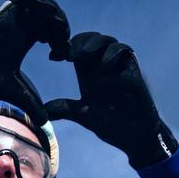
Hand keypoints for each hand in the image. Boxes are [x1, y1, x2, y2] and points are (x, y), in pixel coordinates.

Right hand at [0, 0, 69, 124]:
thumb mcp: (13, 91)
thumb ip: (30, 103)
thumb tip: (44, 122)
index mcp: (24, 39)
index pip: (51, 32)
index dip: (61, 41)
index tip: (59, 58)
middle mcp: (20, 26)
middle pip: (50, 17)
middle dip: (62, 28)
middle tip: (61, 46)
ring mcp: (12, 18)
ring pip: (42, 5)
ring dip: (53, 14)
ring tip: (59, 31)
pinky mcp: (3, 14)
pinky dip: (40, 3)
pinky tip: (48, 18)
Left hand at [46, 32, 177, 167]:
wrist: (136, 137)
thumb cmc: (113, 126)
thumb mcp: (84, 115)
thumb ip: (66, 109)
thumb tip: (42, 110)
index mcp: (88, 74)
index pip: (75, 50)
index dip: (63, 48)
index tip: (52, 57)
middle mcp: (102, 67)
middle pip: (89, 40)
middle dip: (77, 42)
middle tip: (67, 54)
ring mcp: (118, 67)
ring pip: (106, 41)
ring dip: (93, 43)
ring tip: (82, 54)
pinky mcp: (132, 70)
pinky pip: (124, 51)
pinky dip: (113, 52)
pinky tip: (105, 64)